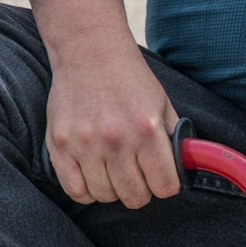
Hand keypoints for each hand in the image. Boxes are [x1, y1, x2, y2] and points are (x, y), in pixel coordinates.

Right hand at [45, 33, 181, 207]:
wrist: (89, 50)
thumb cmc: (129, 78)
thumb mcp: (162, 103)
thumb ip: (174, 138)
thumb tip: (185, 169)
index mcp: (147, 129)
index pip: (165, 186)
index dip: (166, 186)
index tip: (161, 178)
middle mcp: (116, 140)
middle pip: (134, 196)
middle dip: (141, 191)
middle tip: (137, 176)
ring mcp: (85, 144)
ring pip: (105, 196)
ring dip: (113, 190)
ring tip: (113, 171)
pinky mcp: (59, 145)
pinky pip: (75, 190)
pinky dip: (86, 191)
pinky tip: (93, 176)